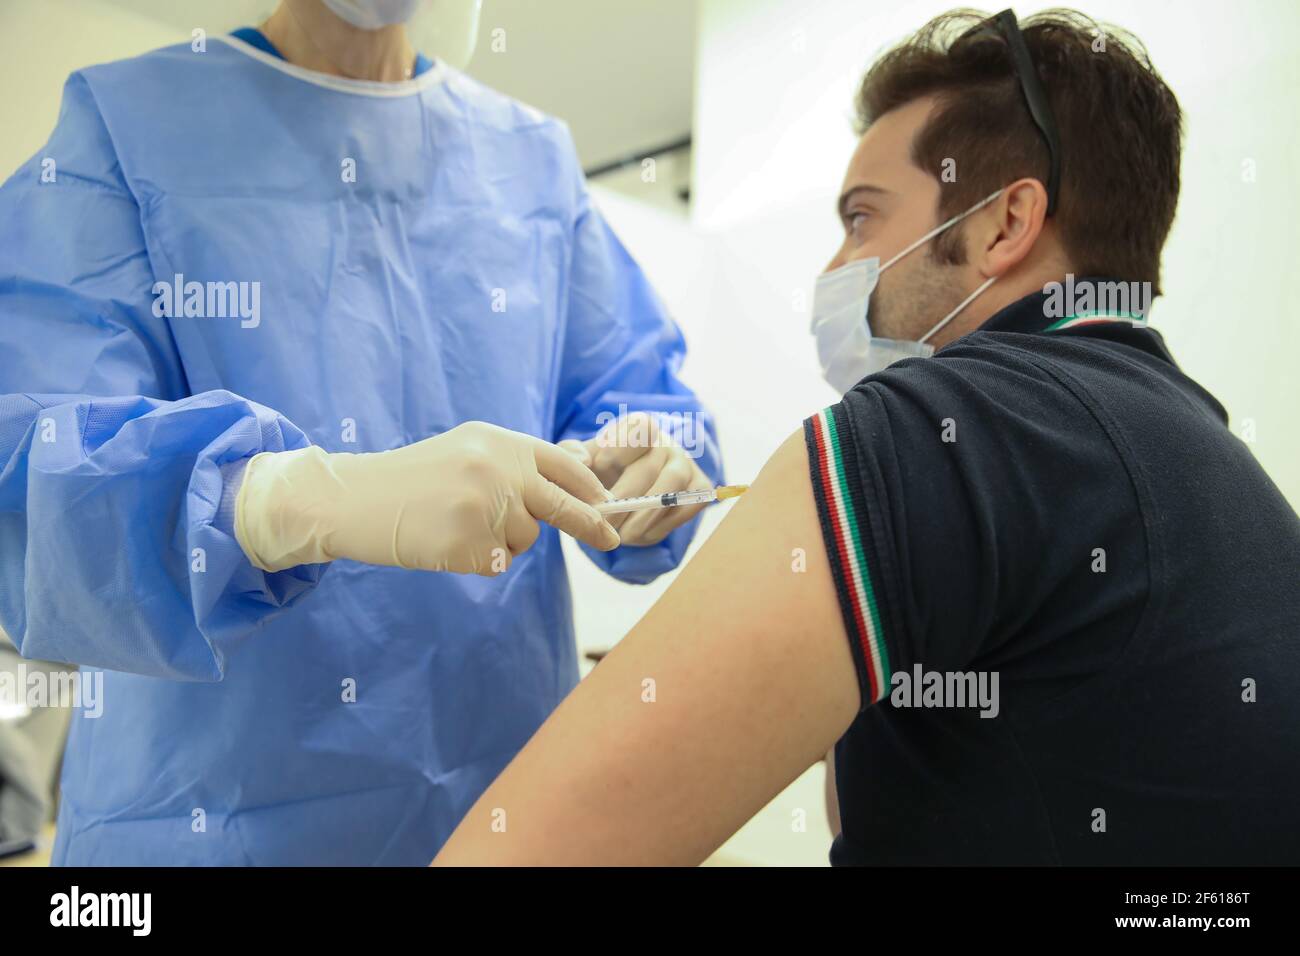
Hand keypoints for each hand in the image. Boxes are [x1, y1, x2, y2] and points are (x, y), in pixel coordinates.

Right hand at [236, 421, 619, 574]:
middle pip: (562, 505)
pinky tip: (446, 542)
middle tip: (613, 539)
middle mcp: (498, 469)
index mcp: (499, 441)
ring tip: (458, 523)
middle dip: (591, 524)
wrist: (355, 498)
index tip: (607, 505)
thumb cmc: (415, 477)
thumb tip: (584, 462)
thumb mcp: (469, 450)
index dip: (589, 488)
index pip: (562, 464)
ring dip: (503, 541)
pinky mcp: (469, 543)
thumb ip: (519, 461)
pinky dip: (478, 560)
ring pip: (525, 539)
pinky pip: (498, 563)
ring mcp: (485, 507)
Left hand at [560, 412, 710, 546]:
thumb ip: (572, 453)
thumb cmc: (599, 472)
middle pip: (650, 469)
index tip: (597, 477)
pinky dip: (663, 525)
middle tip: (602, 523)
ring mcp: (686, 463)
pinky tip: (641, 534)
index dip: (616, 455)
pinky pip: (686, 506)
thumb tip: (584, 461)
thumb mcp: (580, 459)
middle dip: (624, 501)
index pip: (637, 432)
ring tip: (622, 536)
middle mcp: (666, 441)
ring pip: (671, 489)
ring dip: (644, 516)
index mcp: (638, 427)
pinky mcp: (699, 486)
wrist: (623, 490)